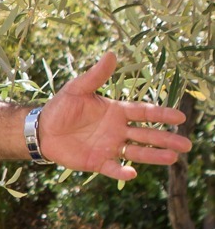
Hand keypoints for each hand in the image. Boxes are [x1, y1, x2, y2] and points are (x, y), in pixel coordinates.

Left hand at [37, 54, 188, 179]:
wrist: (42, 129)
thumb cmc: (61, 107)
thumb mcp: (78, 89)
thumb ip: (96, 75)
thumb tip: (111, 54)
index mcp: (116, 111)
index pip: (144, 112)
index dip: (162, 114)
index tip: (180, 117)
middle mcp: (117, 130)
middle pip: (147, 134)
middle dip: (167, 139)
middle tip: (187, 145)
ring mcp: (109, 146)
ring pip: (137, 152)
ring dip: (154, 155)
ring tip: (173, 158)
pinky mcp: (97, 161)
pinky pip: (113, 168)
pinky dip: (122, 171)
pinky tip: (132, 174)